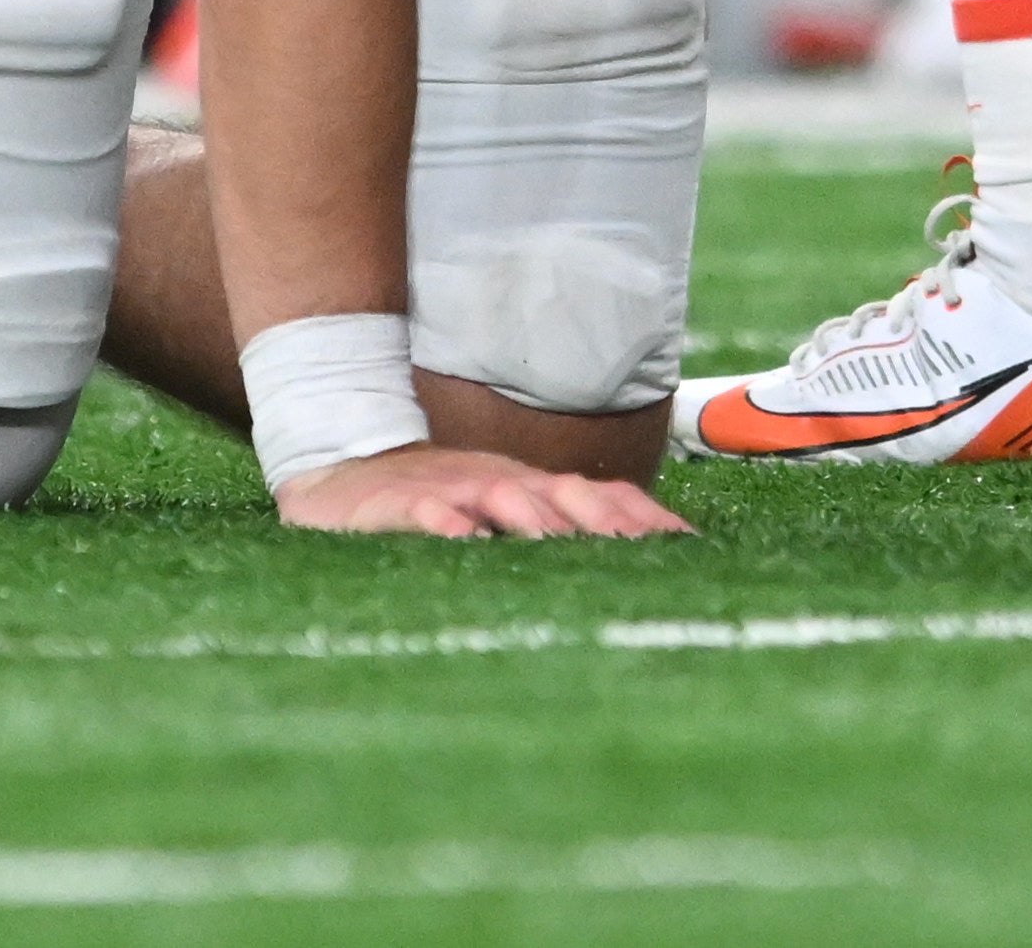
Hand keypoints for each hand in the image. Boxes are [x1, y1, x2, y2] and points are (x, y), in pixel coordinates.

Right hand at [274, 444, 689, 537]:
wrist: (340, 467)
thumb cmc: (433, 503)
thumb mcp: (497, 511)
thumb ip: (551, 531)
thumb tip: (627, 565)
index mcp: (529, 487)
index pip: (599, 497)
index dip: (644, 521)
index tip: (690, 551)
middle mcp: (499, 482)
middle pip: (565, 494)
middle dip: (610, 523)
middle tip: (651, 554)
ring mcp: (449, 489)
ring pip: (503, 498)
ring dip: (539, 523)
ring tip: (571, 550)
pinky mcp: (395, 505)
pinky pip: (426, 513)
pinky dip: (449, 527)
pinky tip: (466, 543)